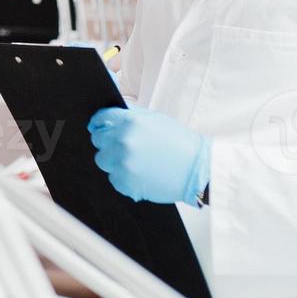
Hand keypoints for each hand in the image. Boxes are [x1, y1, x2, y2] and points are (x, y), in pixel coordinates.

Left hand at [88, 106, 209, 204]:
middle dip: (107, 143)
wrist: (198, 169)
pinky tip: (140, 174)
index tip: (98, 127)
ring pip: (103, 161)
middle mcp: (123, 141)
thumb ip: (130, 115)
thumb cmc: (179, 142)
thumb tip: (109, 114)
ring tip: (135, 162)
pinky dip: (123, 178)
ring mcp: (123, 163)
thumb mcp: (155, 119)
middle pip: (98, 141)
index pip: (101, 119)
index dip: (99, 123)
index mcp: (130, 122)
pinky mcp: (126, 183)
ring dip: (114, 161)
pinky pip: (113, 179)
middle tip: (123, 148)